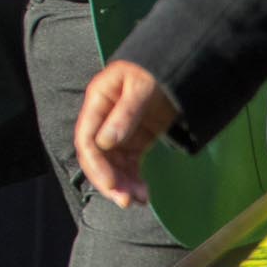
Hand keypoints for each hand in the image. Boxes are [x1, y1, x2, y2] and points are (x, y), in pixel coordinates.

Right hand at [74, 60, 177, 209]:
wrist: (179, 65)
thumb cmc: (156, 70)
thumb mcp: (142, 87)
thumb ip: (125, 113)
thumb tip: (106, 142)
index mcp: (98, 101)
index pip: (87, 138)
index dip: (96, 163)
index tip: (111, 183)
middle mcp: (104, 119)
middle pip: (97, 156)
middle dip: (108, 180)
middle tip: (125, 202)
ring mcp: (119, 130)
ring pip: (113, 164)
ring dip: (122, 184)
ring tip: (139, 200)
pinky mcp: (136, 139)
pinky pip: (129, 164)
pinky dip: (134, 180)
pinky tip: (144, 194)